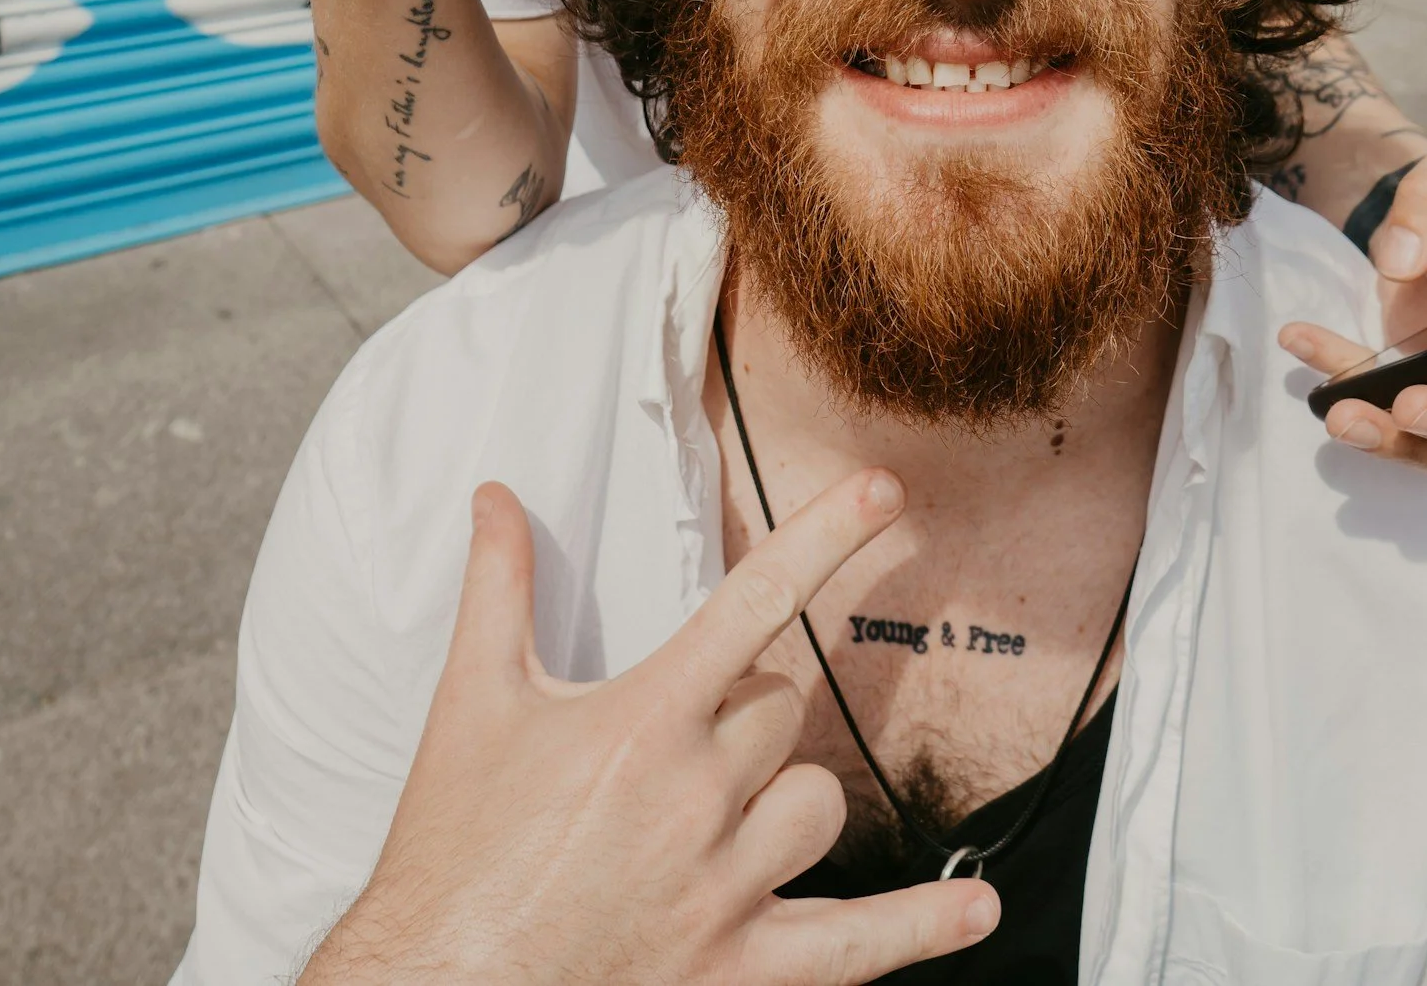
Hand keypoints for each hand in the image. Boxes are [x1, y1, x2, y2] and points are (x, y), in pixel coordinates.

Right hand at [302, 472, 998, 985]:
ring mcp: (725, 888)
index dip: (828, 534)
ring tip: (717, 813)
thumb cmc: (451, 853)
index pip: (758, 599)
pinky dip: (920, 926)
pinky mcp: (735, 970)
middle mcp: (699, 797)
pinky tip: (974, 909)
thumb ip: (499, 588)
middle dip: (742, 710)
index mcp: (646, 721)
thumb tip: (495, 497)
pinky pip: (852, 947)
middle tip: (671, 744)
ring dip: (786, 795)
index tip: (883, 490)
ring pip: (817, 802)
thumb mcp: (469, 705)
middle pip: (783, 709)